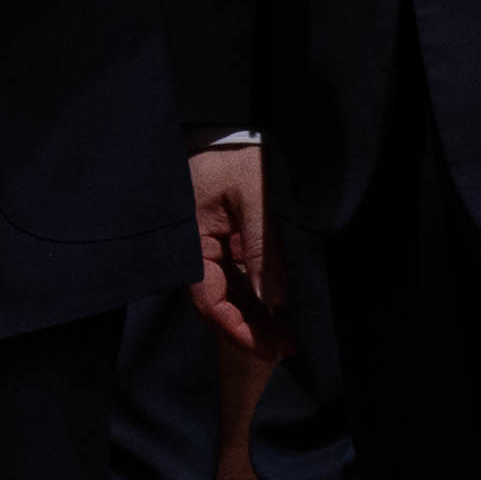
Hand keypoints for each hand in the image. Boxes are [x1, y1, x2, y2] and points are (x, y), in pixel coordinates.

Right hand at [187, 139, 272, 355]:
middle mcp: (200, 253)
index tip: (267, 347)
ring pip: (231, 297)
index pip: (209, 300)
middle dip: (251, 331)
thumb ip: (262, 247)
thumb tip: (272, 301)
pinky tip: (278, 316)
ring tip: (287, 340)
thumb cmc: (237, 156)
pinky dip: (257, 300)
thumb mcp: (253, 195)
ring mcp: (214, 250)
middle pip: (221, 304)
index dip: (236, 328)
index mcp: (193, 243)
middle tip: (286, 349)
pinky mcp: (228, 245)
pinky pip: (239, 280)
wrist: (234, 130)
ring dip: (256, 320)